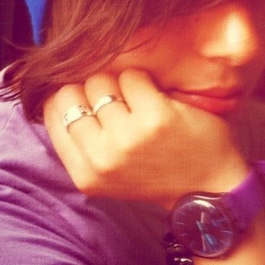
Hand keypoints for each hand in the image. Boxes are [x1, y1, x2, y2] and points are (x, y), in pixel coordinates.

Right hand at [43, 69, 249, 209]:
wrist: (210, 188)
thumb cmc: (157, 172)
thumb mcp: (109, 174)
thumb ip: (82, 142)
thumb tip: (56, 93)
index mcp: (85, 174)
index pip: (53, 112)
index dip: (71, 97)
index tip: (91, 99)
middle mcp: (101, 157)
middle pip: (75, 92)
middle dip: (96, 91)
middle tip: (122, 105)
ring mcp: (128, 137)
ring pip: (103, 81)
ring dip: (122, 86)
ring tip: (141, 105)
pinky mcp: (155, 116)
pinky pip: (133, 76)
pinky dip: (145, 80)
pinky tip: (159, 99)